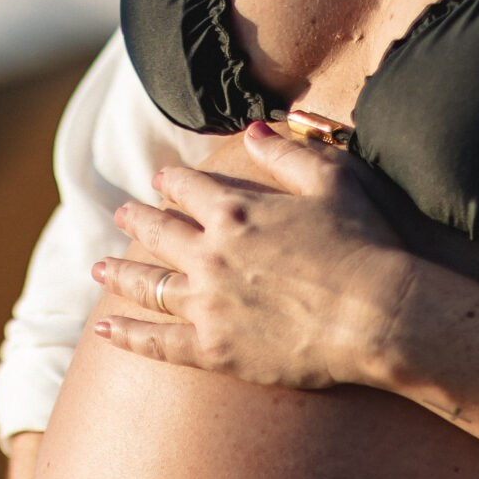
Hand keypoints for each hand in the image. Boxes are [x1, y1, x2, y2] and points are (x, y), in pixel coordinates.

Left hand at [89, 122, 411, 390]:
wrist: (379, 314)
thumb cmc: (366, 244)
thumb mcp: (332, 179)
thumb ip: (286, 152)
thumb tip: (252, 128)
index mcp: (236, 210)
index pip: (187, 189)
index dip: (171, 182)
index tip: (160, 179)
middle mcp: (210, 254)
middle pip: (158, 234)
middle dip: (136, 222)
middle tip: (120, 216)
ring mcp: (207, 304)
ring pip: (148, 287)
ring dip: (120, 275)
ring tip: (99, 269)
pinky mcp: (214, 350)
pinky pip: (158, 343)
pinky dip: (128, 336)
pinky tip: (104, 330)